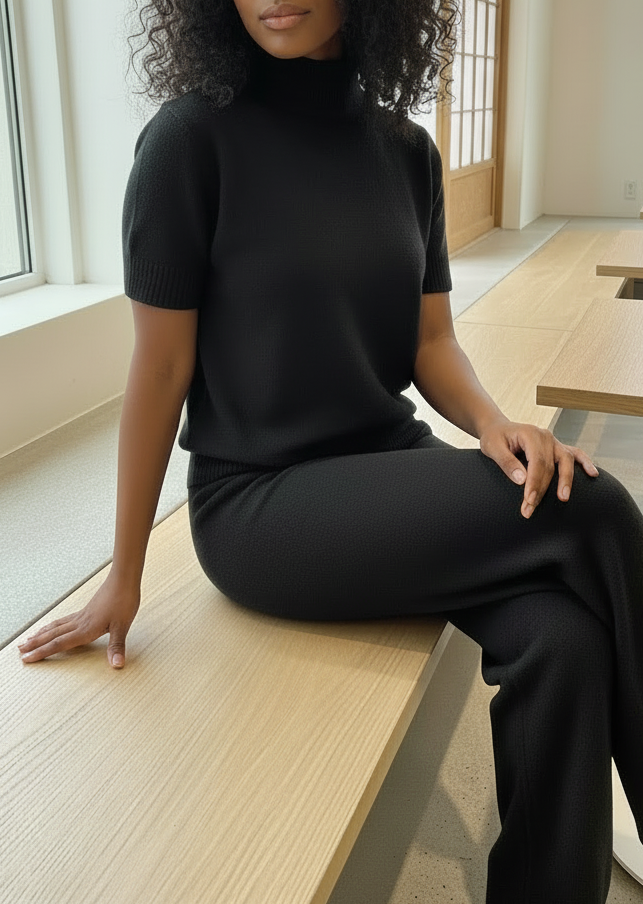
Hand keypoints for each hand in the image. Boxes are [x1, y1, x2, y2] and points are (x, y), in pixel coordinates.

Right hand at [17, 570, 140, 668]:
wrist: (124, 579)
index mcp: (86, 629)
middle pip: (52, 635)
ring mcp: (81, 615)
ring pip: (56, 627)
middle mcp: (80, 622)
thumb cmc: (124, 600)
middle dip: (35, 644)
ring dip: (41, 634)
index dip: (42, 652)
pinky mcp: (86, 610)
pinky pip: (64, 620)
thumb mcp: (122, 626)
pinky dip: (53, 626)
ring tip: (29, 638)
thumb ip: (116, 646)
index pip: (59, 644)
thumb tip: (117, 664)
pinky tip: (53, 627)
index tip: (27, 658)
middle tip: (19, 651)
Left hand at [479, 419, 599, 518]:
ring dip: (566, 480)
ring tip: (564, 498)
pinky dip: (585, 462)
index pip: (536, 462)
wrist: (498, 428)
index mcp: (530, 434)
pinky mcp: (557, 447)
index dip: (534, 483)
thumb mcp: (492, 448)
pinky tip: (593, 474)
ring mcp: (554, 441)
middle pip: (550, 466)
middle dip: (542, 489)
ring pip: (566, 461)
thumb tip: (522, 479)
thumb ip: (506, 462)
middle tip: (531, 508)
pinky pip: (576, 453)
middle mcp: (545, 437)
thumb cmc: (494, 438)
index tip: (528, 500)